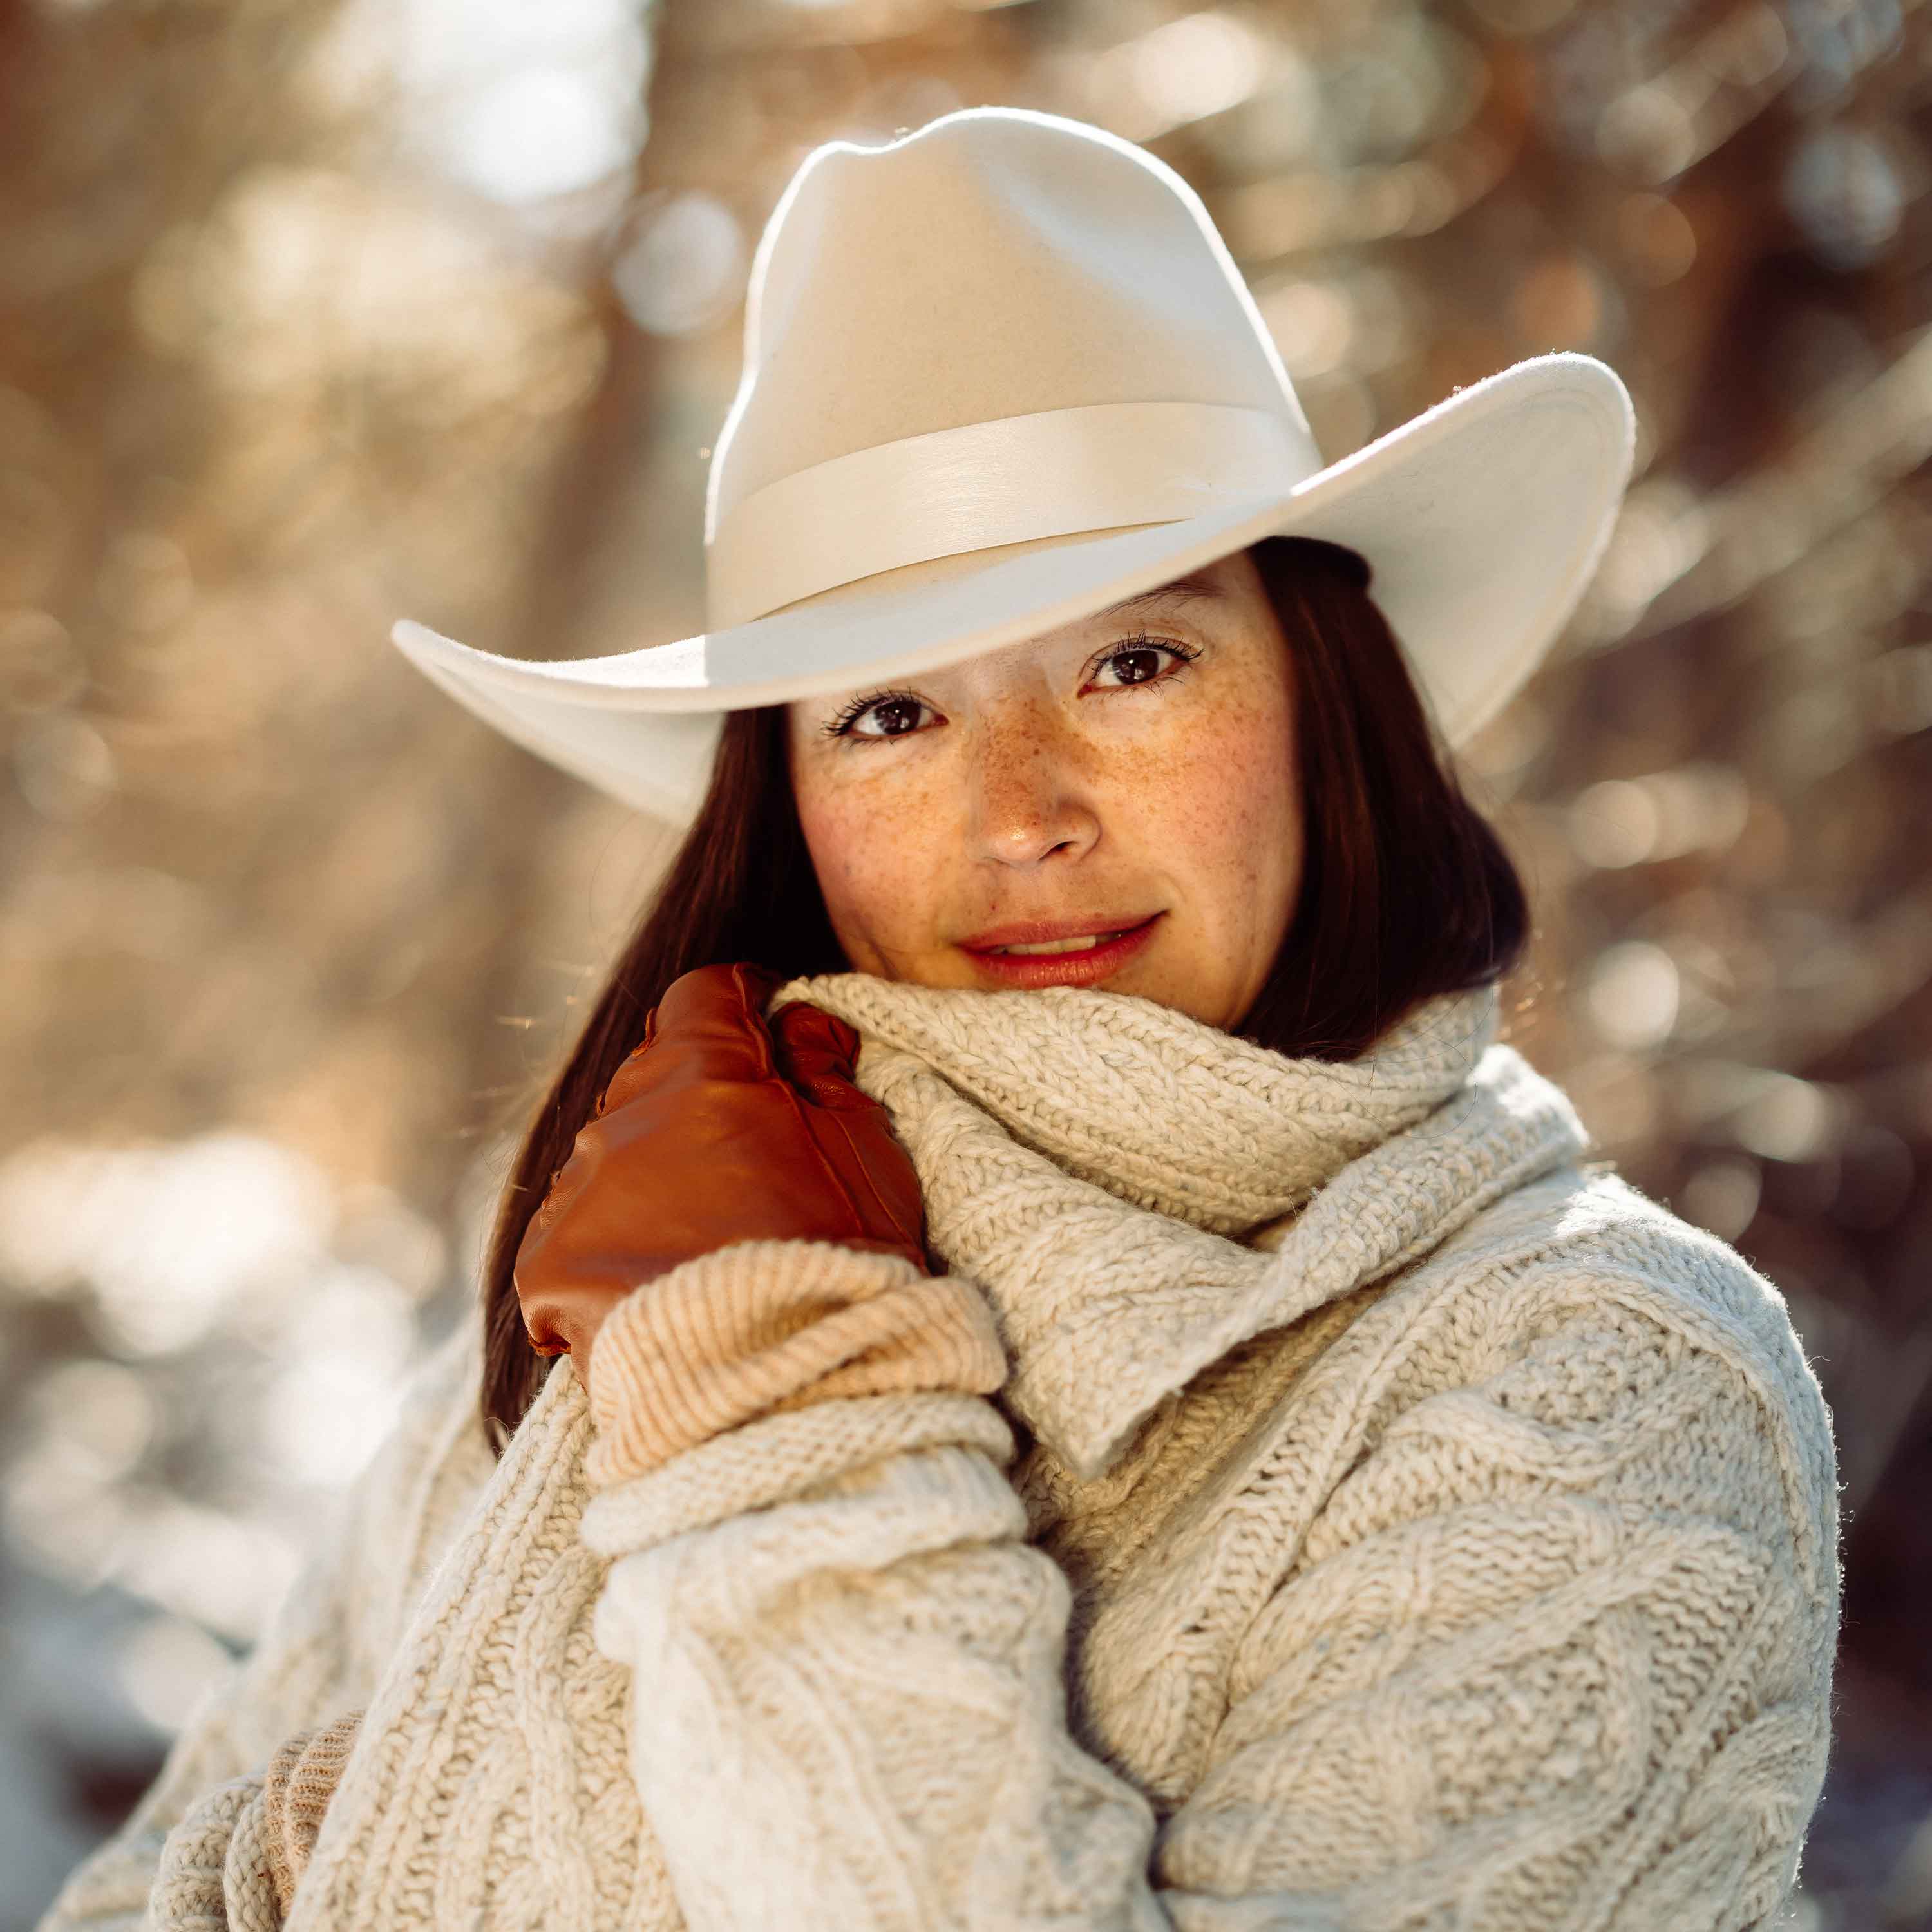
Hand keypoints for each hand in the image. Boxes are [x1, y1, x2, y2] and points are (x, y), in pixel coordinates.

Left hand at [513, 961, 928, 1368]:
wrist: (771, 1394)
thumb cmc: (836, 1267)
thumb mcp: (868, 1153)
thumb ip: (827, 1069)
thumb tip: (799, 1018)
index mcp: (704, 1072)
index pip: (705, 996)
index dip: (742, 1005)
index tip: (768, 1030)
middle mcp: (623, 1116)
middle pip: (654, 1075)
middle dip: (701, 1098)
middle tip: (756, 1157)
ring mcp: (576, 1191)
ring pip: (612, 1154)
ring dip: (655, 1175)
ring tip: (710, 1239)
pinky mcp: (544, 1265)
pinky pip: (574, 1231)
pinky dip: (613, 1246)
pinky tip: (662, 1285)